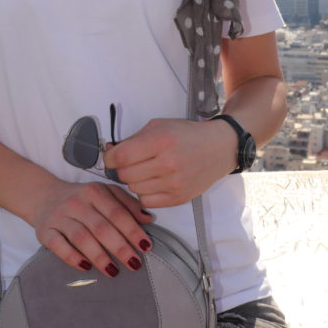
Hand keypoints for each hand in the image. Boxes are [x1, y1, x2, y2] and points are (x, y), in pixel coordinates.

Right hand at [33, 180, 153, 276]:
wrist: (45, 196)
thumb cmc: (83, 199)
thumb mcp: (105, 193)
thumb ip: (127, 204)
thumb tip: (148, 219)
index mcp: (94, 191)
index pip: (117, 213)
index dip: (133, 230)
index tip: (146, 246)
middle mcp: (76, 202)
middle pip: (101, 227)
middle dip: (120, 247)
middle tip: (134, 263)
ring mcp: (59, 216)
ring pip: (81, 238)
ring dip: (99, 256)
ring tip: (114, 271)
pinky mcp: (45, 231)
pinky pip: (58, 246)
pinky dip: (72, 257)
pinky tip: (86, 267)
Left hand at [104, 118, 236, 208]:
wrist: (219, 148)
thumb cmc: (187, 134)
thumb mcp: (159, 126)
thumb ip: (133, 139)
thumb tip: (109, 152)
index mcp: (161, 141)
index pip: (121, 156)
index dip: (109, 157)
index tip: (111, 156)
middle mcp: (167, 164)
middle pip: (125, 175)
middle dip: (122, 168)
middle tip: (131, 162)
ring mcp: (174, 183)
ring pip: (134, 189)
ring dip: (134, 180)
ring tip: (146, 171)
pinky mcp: (178, 198)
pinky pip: (146, 201)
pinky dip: (145, 193)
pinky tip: (153, 182)